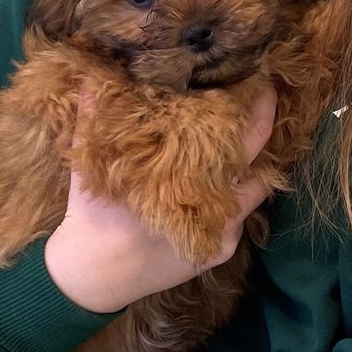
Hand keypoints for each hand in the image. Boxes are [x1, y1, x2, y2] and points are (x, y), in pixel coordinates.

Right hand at [44, 82, 277, 314]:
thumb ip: (92, 118)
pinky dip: (236, 195)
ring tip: (242, 137)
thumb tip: (93, 74)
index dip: (257, 109)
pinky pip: (239, 216)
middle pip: (259, 161)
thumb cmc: (92, 217)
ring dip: (251, 165)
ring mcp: (223, 233)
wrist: (92, 277)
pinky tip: (220, 181)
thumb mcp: (88, 164)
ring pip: (255, 191)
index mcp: (188, 181)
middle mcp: (216, 208)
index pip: (242, 139)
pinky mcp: (220, 252)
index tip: (261, 81)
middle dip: (264, 126)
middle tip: (263, 95)